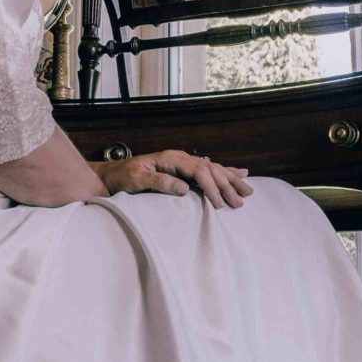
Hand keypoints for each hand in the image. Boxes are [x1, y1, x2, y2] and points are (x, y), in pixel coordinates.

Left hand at [93, 150, 253, 208]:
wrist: (113, 174)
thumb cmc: (123, 177)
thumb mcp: (137, 180)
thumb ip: (160, 181)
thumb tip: (184, 187)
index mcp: (172, 158)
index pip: (199, 170)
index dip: (211, 187)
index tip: (220, 204)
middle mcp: (181, 158)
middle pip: (211, 169)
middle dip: (227, 185)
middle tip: (240, 203)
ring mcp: (183, 163)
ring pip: (214, 169)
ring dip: (231, 180)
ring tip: (248, 191)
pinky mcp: (184, 170)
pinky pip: (209, 170)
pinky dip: (226, 172)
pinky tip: (240, 173)